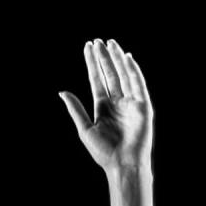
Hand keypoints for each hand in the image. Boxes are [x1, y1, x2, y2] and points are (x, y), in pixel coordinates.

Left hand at [59, 38, 152, 176]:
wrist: (124, 164)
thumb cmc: (104, 152)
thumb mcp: (85, 129)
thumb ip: (75, 109)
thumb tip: (62, 92)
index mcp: (103, 107)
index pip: (97, 79)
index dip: (92, 64)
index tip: (88, 47)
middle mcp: (117, 103)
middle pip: (110, 74)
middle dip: (104, 57)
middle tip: (97, 41)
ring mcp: (131, 103)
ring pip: (123, 75)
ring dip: (117, 59)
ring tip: (110, 43)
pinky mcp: (143, 106)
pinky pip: (138, 83)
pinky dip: (133, 70)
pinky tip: (126, 57)